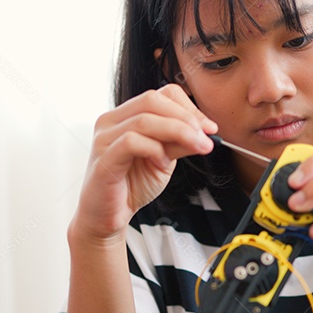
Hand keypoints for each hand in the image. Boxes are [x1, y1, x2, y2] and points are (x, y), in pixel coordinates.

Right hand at [71, 84, 217, 242]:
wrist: (108, 217)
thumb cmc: (131, 186)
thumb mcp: (164, 159)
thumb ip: (180, 142)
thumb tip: (206, 131)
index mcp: (125, 116)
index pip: (159, 95)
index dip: (188, 107)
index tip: (209, 128)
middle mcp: (111, 121)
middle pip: (152, 100)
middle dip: (185, 117)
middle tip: (207, 136)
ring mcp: (104, 138)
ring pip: (144, 120)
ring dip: (178, 131)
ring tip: (196, 147)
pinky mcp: (103, 158)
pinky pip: (131, 141)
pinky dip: (154, 149)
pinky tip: (163, 162)